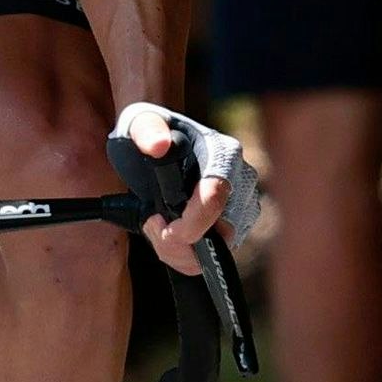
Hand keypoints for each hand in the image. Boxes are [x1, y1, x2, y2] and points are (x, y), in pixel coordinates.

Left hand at [115, 102, 261, 276]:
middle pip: (221, 232)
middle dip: (177, 241)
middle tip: (150, 223)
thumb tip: (159, 146)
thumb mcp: (139, 124)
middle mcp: (241, 180)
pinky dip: (185, 256)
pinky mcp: (234, 227)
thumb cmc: (150, 133)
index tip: (159, 223)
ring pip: (218, 250)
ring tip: (155, 226)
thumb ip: (147, 131)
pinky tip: (168, 236)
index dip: (190, 222)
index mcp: (223, 153)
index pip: (217, 196)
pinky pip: (214, 257)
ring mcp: (242, 206)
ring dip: (178, 250)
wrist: (157, 146)